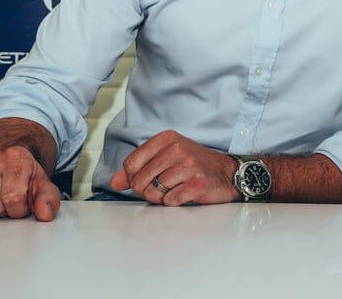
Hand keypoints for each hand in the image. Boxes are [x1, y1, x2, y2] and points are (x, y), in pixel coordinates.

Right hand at [0, 146, 60, 220]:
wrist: (9, 162)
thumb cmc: (25, 177)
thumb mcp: (43, 186)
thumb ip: (49, 200)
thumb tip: (45, 214)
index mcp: (16, 157)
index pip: (13, 198)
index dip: (19, 209)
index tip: (22, 202)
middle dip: (2, 211)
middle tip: (6, 200)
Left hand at [108, 129, 237, 205]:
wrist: (227, 173)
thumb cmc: (195, 166)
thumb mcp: (166, 159)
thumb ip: (138, 169)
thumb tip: (114, 182)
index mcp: (167, 138)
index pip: (131, 163)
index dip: (133, 178)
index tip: (146, 179)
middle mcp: (177, 148)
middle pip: (140, 180)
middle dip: (147, 190)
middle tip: (163, 187)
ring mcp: (188, 165)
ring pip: (153, 192)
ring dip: (162, 197)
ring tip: (175, 189)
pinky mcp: (196, 183)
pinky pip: (170, 201)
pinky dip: (175, 202)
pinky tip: (186, 193)